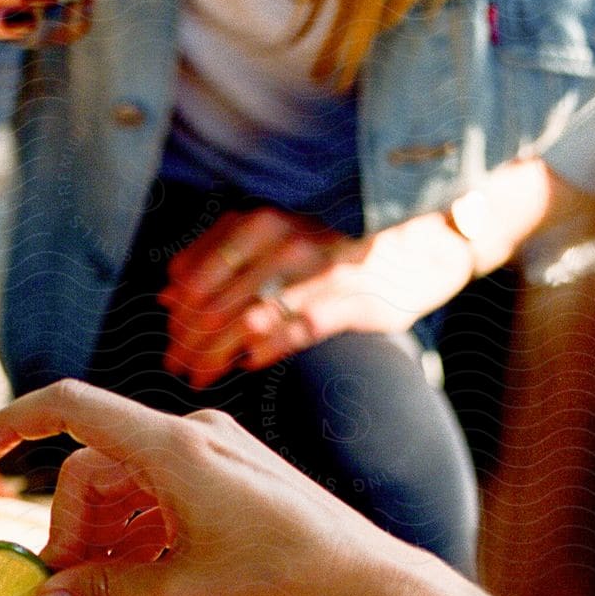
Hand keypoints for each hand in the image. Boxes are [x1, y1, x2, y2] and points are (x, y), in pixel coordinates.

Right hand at [0, 380, 395, 595]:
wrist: (369, 583)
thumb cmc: (283, 585)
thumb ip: (103, 592)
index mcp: (173, 449)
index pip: (69, 411)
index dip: (10, 426)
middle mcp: (189, 438)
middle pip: (91, 470)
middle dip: (67, 533)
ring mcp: (210, 455)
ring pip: (123, 489)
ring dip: (100, 543)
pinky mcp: (226, 477)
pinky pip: (157, 497)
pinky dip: (134, 538)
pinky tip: (130, 589)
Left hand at [159, 207, 477, 382]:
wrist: (426, 240)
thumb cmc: (341, 243)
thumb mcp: (280, 237)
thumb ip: (223, 256)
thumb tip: (168, 291)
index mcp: (269, 220)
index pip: (207, 266)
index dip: (183, 306)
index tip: (169, 335)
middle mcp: (294, 239)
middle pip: (224, 296)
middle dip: (193, 336)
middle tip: (175, 365)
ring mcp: (326, 270)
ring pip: (257, 313)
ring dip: (220, 349)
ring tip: (198, 375)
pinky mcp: (358, 300)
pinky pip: (305, 325)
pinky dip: (272, 344)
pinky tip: (247, 363)